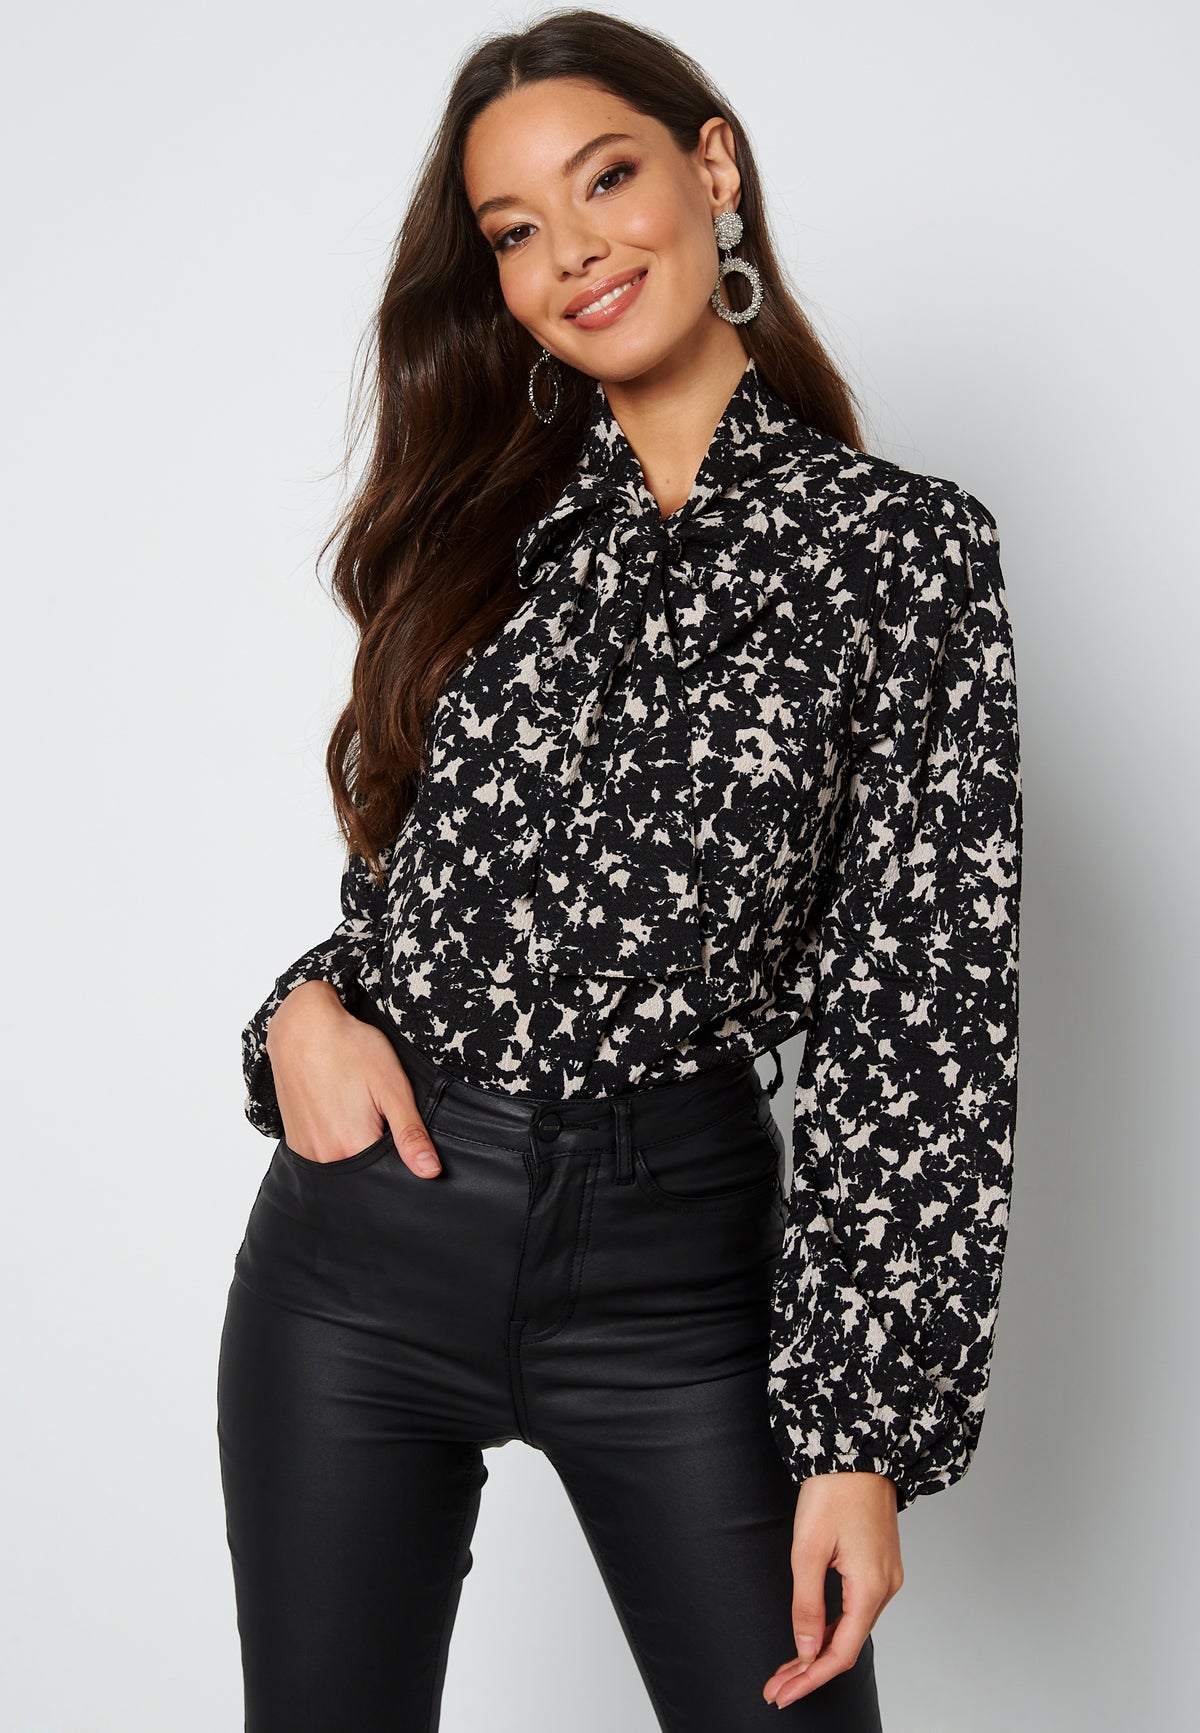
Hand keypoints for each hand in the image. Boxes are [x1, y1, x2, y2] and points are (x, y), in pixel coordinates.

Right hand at [265, 980, 441, 1175]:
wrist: (303, 1027)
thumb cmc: (350, 1048)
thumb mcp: (391, 1086)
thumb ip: (410, 1133)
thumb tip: (430, 1170)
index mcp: (351, 1146)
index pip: (388, 1173)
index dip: (402, 1156)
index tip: (399, 1129)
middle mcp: (324, 1157)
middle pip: (365, 1170)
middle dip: (379, 1150)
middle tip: (376, 1110)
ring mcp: (305, 1150)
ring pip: (344, 1163)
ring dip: (356, 1145)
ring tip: (357, 1108)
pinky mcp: (295, 1141)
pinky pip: (323, 1154)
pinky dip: (336, 1142)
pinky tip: (340, 1113)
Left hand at [762, 1471, 902, 1708]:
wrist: (857, 1450)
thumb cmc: (834, 1492)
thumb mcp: (808, 1550)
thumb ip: (807, 1605)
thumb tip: (805, 1649)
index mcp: (871, 1588)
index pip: (840, 1653)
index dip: (810, 1679)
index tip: (783, 1694)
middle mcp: (886, 1587)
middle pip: (847, 1645)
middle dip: (810, 1670)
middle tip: (777, 1688)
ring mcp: (886, 1575)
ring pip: (852, 1628)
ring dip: (819, 1650)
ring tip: (787, 1669)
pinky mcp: (879, 1563)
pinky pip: (856, 1608)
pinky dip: (832, 1626)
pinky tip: (812, 1635)